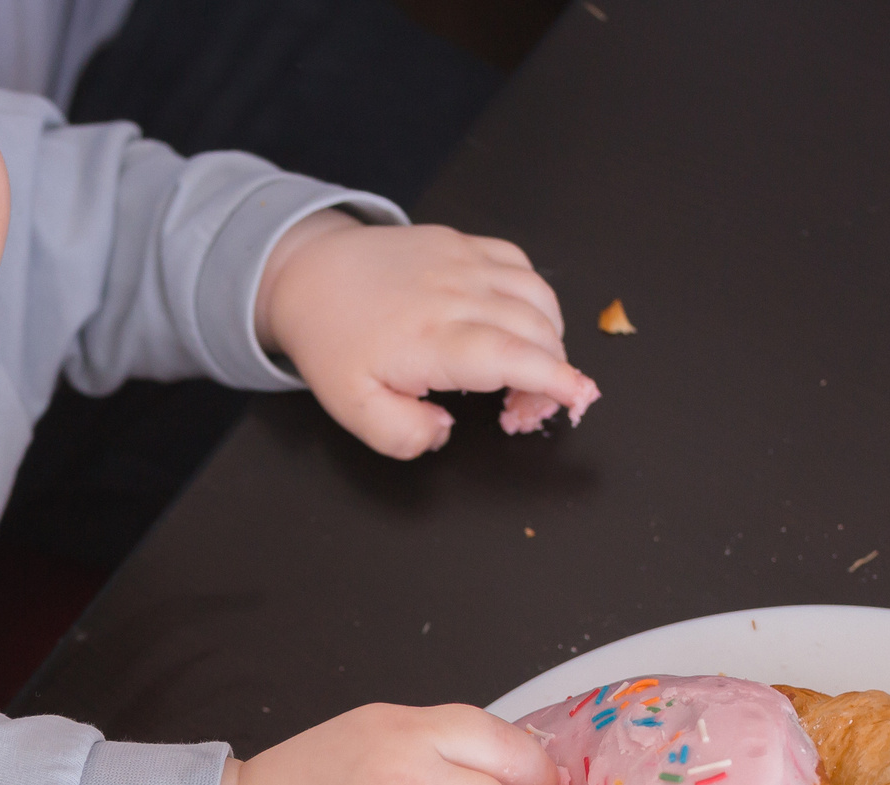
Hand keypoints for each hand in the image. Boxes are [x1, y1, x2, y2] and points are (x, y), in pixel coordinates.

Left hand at [255, 211, 599, 459]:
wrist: (309, 274)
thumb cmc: (333, 341)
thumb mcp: (352, 409)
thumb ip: (401, 435)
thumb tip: (444, 430)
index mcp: (431, 340)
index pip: (514, 358)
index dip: (554, 379)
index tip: (580, 396)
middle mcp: (456, 295)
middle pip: (536, 331)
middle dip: (551, 374)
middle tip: (522, 408)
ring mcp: (462, 262)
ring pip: (538, 295)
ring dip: (549, 336)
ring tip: (526, 368)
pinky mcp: (463, 243)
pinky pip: (521, 265)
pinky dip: (535, 297)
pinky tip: (518, 322)